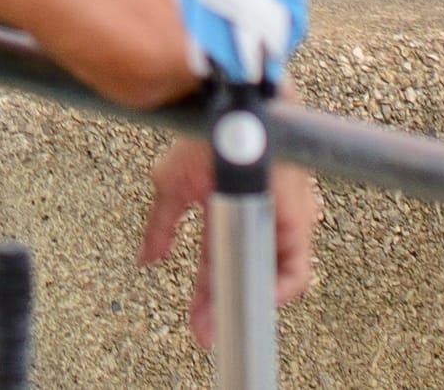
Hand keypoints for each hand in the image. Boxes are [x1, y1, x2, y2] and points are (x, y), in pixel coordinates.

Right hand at [136, 133, 319, 340]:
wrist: (226, 110)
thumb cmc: (206, 136)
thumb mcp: (171, 186)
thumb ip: (161, 226)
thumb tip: (146, 258)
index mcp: (226, 215)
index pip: (218, 268)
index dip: (206, 298)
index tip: (197, 323)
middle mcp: (255, 225)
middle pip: (243, 279)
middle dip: (223, 311)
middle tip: (207, 333)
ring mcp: (277, 225)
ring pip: (270, 279)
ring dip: (249, 304)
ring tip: (228, 323)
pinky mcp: (297, 222)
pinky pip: (295, 270)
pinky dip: (278, 290)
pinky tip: (256, 300)